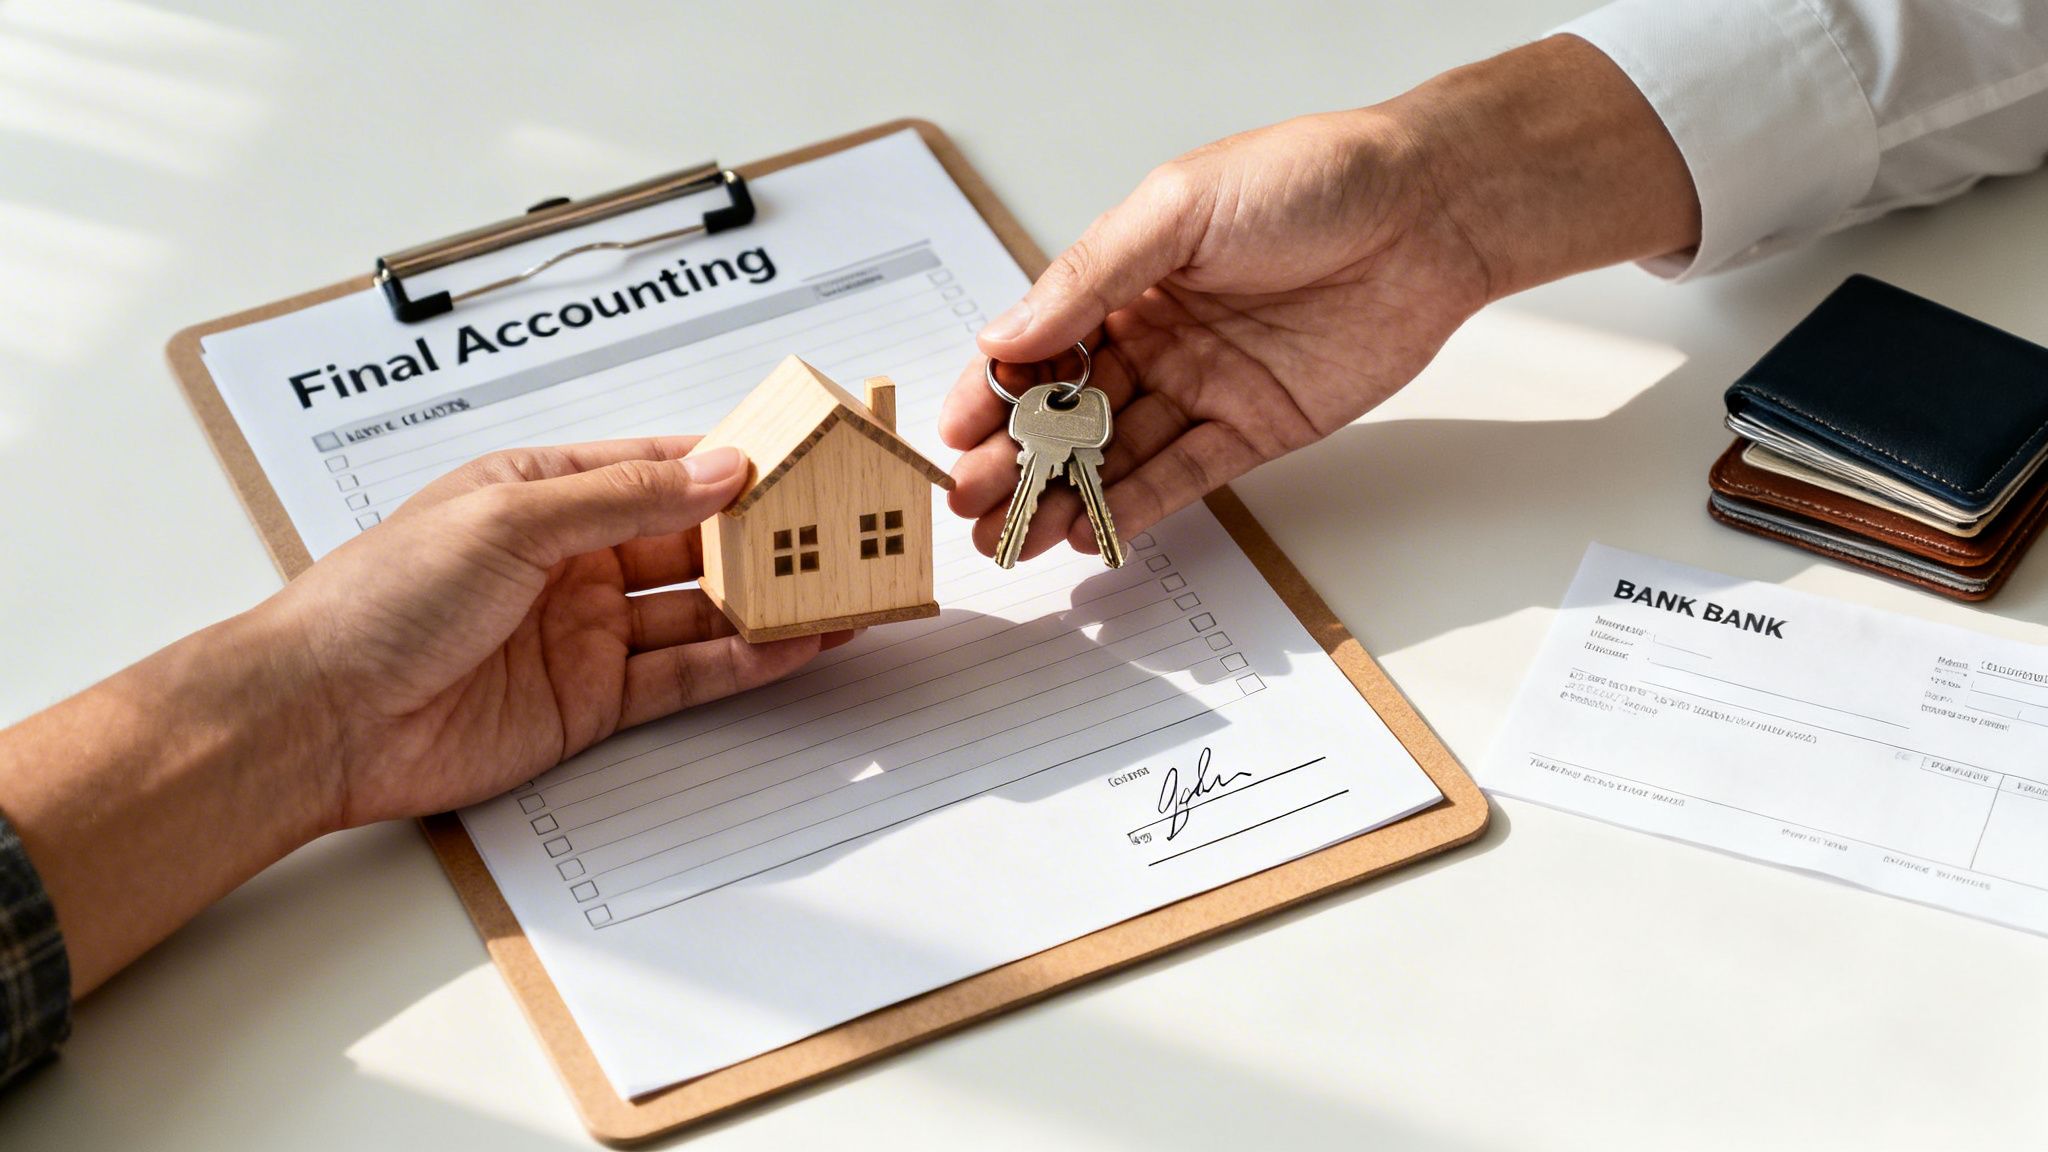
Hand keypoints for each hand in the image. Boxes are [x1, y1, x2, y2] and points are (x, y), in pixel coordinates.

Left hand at [262, 437, 845, 829]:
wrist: (322, 717)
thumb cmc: (381, 599)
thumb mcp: (509, 519)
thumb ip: (624, 498)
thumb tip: (717, 470)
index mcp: (543, 493)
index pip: (659, 469)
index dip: (729, 466)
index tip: (799, 462)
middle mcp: (571, 560)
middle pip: (691, 542)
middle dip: (764, 539)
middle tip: (838, 533)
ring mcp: (584, 633)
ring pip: (699, 610)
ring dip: (767, 603)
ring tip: (837, 593)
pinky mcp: (590, 702)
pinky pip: (683, 675)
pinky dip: (741, 662)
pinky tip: (792, 647)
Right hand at [942, 109, 1491, 560]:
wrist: (1429, 212)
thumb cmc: (1311, 180)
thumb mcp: (1180, 208)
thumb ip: (1090, 276)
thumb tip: (1005, 333)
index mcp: (1125, 277)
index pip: (1038, 344)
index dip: (992, 390)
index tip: (954, 433)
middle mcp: (1156, 336)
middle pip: (1068, 410)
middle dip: (1014, 459)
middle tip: (970, 500)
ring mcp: (1203, 386)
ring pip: (1116, 454)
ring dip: (1062, 496)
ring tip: (1013, 534)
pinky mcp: (1254, 428)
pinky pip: (1184, 477)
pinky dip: (1135, 507)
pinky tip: (1088, 531)